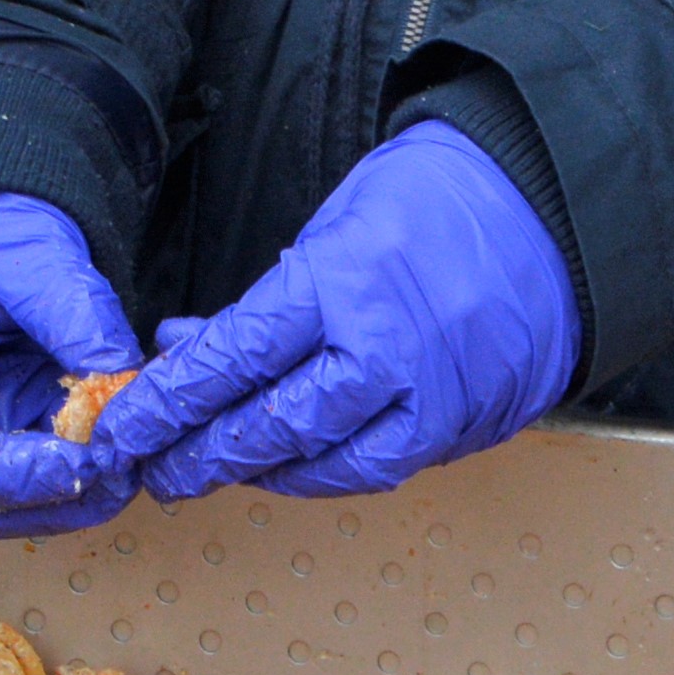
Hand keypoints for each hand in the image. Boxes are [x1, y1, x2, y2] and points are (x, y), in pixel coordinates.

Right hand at [0, 193, 142, 539]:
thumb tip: (125, 381)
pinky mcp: (8, 432)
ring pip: (11, 506)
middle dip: (50, 501)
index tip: (80, 462)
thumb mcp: (26, 252)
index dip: (12, 478)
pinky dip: (86, 472)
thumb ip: (74, 314)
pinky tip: (124, 445)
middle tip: (118, 472)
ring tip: (131, 462)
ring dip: (74, 498)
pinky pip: (44, 477)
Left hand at [97, 123, 579, 500]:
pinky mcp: (462, 424)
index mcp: (341, 279)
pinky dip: (324, 474)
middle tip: (149, 469)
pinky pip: (380, 467)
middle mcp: (385, 347)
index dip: (169, 400)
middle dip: (197, 452)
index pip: (233, 355)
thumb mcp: (335, 226)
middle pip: (269, 421)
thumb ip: (267, 298)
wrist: (552, 213)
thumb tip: (188, 348)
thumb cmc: (433, 200)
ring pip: (322, 459)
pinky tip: (285, 469)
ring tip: (203, 472)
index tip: (122, 424)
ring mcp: (429, 394)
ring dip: (254, 472)